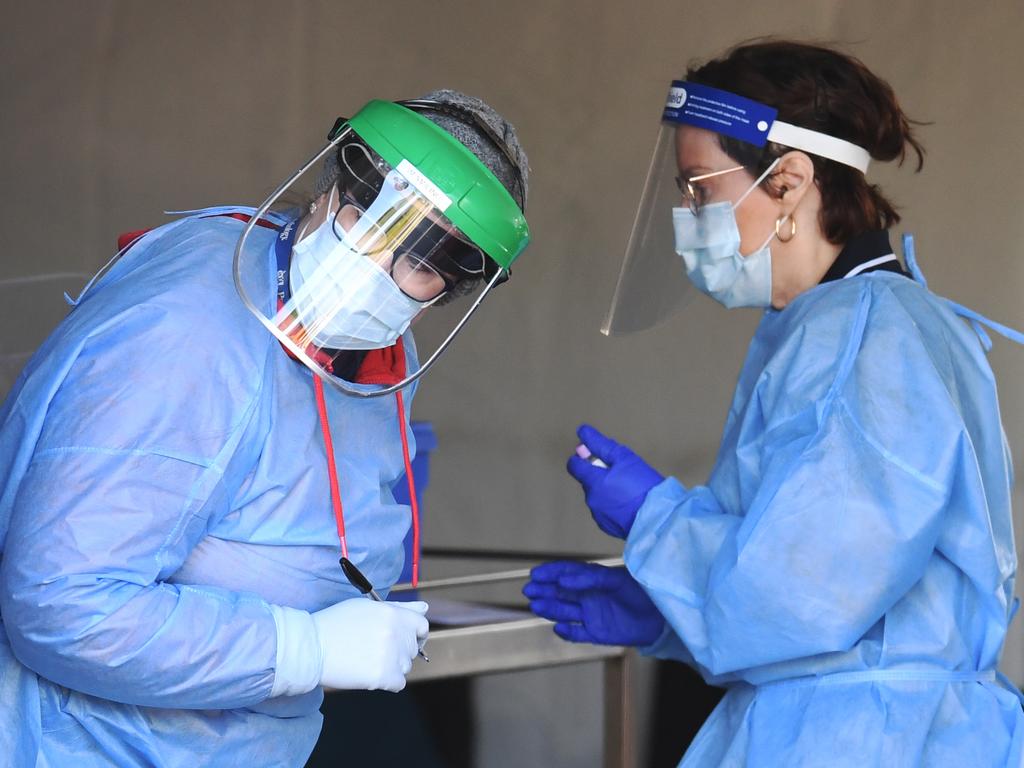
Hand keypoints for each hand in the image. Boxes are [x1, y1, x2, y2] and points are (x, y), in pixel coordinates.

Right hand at [313, 599, 428, 691]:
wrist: (311, 647)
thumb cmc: (336, 623)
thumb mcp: (367, 607)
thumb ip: (400, 608)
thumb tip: (425, 608)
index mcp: (394, 614)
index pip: (422, 626)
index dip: (414, 633)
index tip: (404, 639)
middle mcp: (397, 634)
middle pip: (412, 649)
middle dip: (398, 650)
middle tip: (374, 649)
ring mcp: (391, 656)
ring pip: (405, 667)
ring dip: (391, 666)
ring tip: (367, 659)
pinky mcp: (383, 677)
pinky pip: (398, 684)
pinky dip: (386, 682)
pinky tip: (369, 673)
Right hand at [523, 561, 663, 645]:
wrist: (660, 616)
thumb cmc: (641, 592)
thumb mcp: (616, 580)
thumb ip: (590, 579)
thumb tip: (565, 581)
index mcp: (592, 579)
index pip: (566, 573)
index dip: (550, 573)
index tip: (536, 574)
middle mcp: (588, 596)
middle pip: (560, 593)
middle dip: (544, 591)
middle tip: (529, 590)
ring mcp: (591, 615)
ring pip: (565, 612)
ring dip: (551, 609)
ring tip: (537, 606)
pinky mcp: (597, 633)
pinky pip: (578, 634)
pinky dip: (568, 633)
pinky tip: (559, 628)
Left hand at [567, 424, 662, 537]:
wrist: (659, 518)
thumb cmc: (643, 486)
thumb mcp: (625, 459)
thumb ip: (601, 445)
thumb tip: (583, 432)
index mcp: (593, 481)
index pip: (574, 466)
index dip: (582, 457)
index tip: (595, 455)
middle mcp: (591, 499)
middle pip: (588, 481)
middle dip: (600, 475)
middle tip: (623, 474)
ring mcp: (598, 514)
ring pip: (597, 496)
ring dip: (607, 490)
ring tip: (630, 490)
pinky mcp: (607, 526)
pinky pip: (605, 510)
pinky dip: (612, 505)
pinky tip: (629, 504)